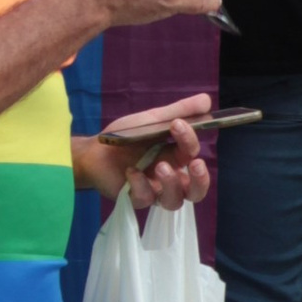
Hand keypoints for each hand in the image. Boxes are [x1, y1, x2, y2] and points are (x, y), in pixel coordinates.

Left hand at [72, 105, 211, 212]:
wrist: (94, 150)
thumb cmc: (126, 138)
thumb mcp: (153, 120)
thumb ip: (179, 111)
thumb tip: (207, 100)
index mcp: (176, 159)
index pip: (193, 154)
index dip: (190, 140)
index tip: (177, 124)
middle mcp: (170, 179)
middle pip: (195, 191)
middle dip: (200, 180)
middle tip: (195, 164)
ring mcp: (153, 192)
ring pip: (174, 201)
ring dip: (171, 183)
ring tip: (160, 166)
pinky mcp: (136, 199)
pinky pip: (145, 198)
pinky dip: (140, 184)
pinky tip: (131, 171)